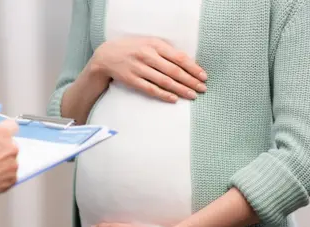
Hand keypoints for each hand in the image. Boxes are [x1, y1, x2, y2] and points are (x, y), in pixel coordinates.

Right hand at [0, 120, 18, 202]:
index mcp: (0, 133)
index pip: (11, 126)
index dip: (2, 130)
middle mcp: (10, 149)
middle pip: (10, 145)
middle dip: (0, 149)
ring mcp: (12, 166)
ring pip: (10, 161)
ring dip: (1, 164)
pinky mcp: (10, 181)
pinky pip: (8, 176)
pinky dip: (1, 177)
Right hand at [91, 36, 207, 101]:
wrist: (106, 55)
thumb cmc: (132, 49)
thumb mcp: (148, 43)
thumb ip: (165, 51)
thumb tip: (187, 63)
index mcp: (154, 44)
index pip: (178, 57)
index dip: (192, 67)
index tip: (203, 76)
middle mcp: (147, 56)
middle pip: (174, 71)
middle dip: (190, 81)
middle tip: (202, 88)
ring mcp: (139, 68)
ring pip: (164, 81)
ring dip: (180, 89)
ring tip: (192, 95)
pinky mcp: (131, 80)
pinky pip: (150, 89)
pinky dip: (163, 94)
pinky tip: (174, 99)